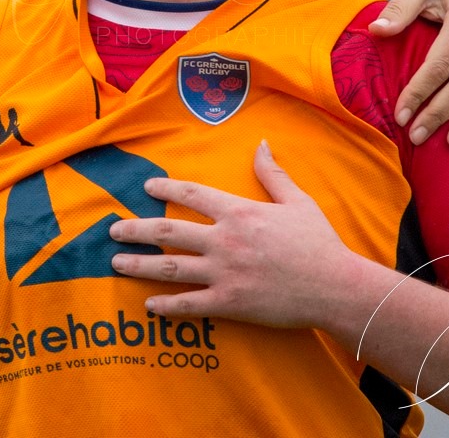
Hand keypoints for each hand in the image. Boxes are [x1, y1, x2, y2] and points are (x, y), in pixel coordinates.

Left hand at [107, 142, 351, 327]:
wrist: (335, 286)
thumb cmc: (318, 242)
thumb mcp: (297, 201)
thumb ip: (273, 173)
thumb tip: (262, 143)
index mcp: (239, 212)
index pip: (192, 195)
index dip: (166, 189)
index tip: (146, 188)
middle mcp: (224, 240)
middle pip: (169, 231)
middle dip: (136, 229)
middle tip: (113, 229)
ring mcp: (224, 273)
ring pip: (171, 268)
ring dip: (139, 265)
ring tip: (116, 263)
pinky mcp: (230, 303)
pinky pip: (190, 304)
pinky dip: (167, 306)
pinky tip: (148, 306)